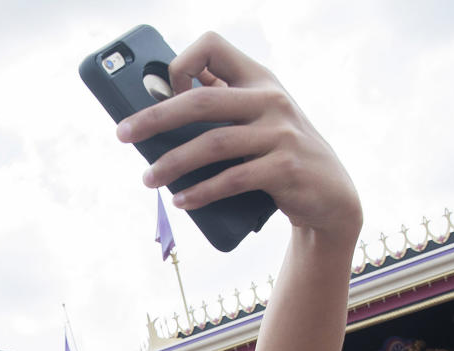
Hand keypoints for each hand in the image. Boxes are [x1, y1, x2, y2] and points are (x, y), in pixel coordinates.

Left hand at [116, 32, 360, 238]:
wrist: (330, 194)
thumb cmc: (279, 155)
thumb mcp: (257, 120)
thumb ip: (222, 106)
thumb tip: (159, 107)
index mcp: (258, 80)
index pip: (213, 46)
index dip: (181, 64)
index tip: (163, 91)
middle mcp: (271, 100)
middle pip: (201, 99)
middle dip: (155, 117)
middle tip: (123, 134)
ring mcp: (280, 134)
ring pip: (213, 144)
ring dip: (172, 163)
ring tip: (148, 178)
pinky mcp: (285, 169)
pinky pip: (232, 179)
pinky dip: (201, 192)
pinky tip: (181, 200)